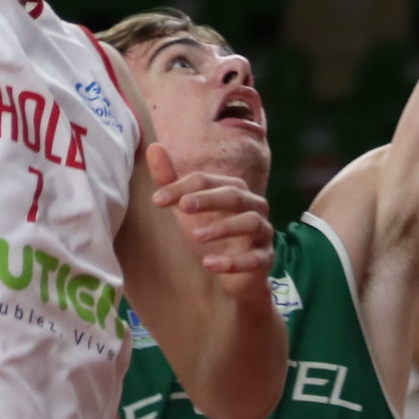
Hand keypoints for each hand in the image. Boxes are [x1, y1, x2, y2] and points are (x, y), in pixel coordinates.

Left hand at [145, 144, 276, 288]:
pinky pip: (256, 258)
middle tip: (182, 207)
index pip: (207, 181)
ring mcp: (263, 232)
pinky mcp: (265, 258)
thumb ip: (170, 180)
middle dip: (208, 199)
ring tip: (195, 236)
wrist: (233, 271)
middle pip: (234, 195)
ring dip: (223, 228)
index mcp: (234, 188)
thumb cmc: (211, 231)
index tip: (157, 200)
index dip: (182, 188)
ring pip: (250, 222)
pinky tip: (209, 264)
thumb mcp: (187, 207)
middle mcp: (254, 205)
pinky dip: (234, 261)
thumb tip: (153, 147)